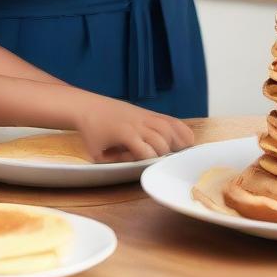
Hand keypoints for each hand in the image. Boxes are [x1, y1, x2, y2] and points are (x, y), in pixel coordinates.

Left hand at [71, 93, 194, 162]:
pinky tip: (189, 139)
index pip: (147, 151)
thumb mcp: (98, 155)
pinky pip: (168, 119)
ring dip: (176, 141)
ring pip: (168, 127)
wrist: (87, 107)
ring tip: (183, 154)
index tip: (151, 170)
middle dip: (165, 155)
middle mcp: (138, 123)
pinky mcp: (147, 112)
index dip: (152, 163)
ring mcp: (144, 116)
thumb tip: (137, 166)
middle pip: (162, 139)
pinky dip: (180, 128)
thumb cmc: (91, 133)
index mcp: (125, 134)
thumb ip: (116, 163)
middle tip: (166, 165)